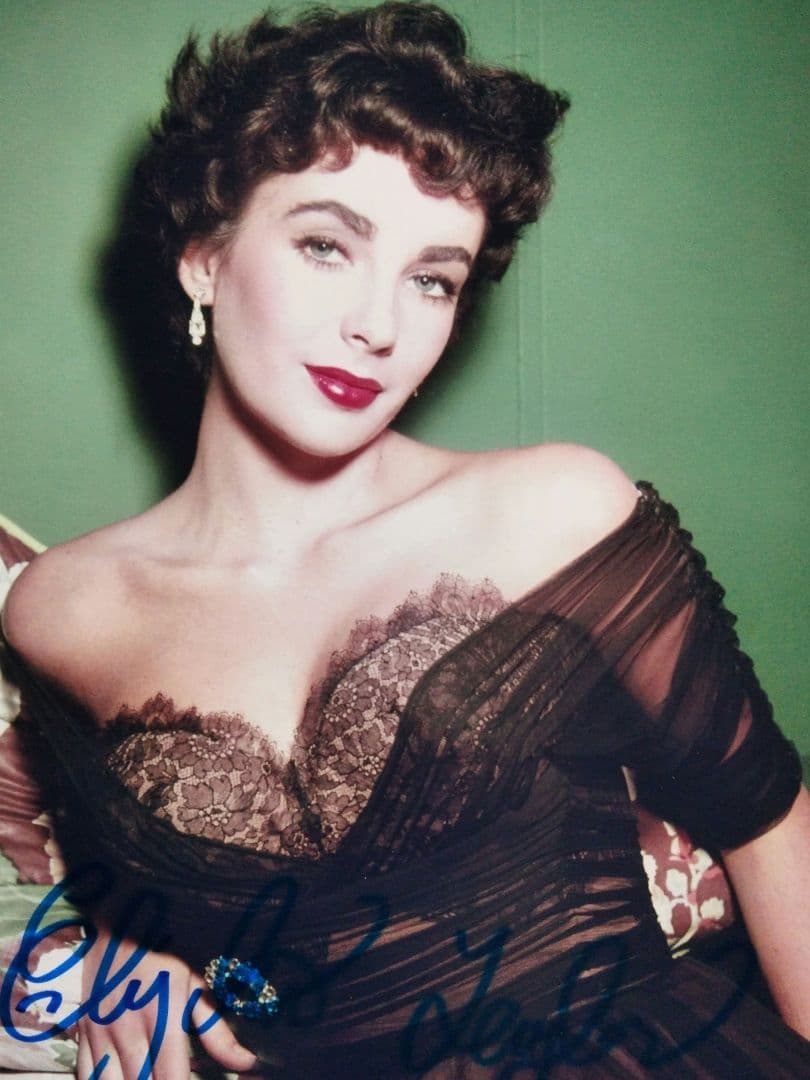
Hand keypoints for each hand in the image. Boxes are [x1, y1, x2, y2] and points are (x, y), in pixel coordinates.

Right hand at [76, 924, 256, 1079]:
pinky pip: (87, 1076)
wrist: (120, 928)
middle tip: (171, 1076)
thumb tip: (245, 1062)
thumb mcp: (195, 986)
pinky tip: (122, 1077)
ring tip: (150, 1077)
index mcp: (163, 1015)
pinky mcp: (83, 1034)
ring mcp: (101, 1034)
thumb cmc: (165, 957)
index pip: (172, 1077)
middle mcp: (129, 1028)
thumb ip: (217, 1030)